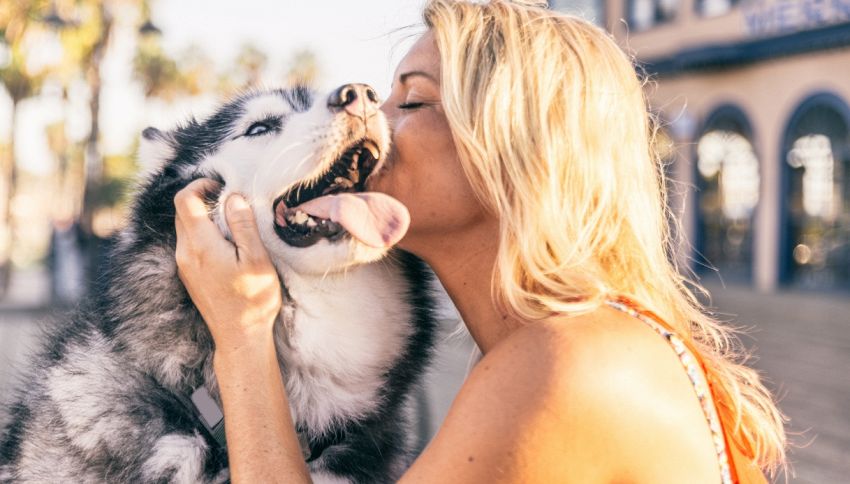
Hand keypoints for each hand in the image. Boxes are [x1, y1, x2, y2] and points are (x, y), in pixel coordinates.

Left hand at [174, 178, 281, 353]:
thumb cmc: (253, 300)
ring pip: (185, 228)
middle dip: (203, 199)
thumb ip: (242, 225)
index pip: (184, 199)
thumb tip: (232, 197)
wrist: (239, 337)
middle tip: (230, 201)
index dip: (200, 185)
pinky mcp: (189, 275)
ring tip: (232, 223)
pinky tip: (226, 244)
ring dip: (204, 217)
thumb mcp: (256, 259)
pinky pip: (190, 244)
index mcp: (200, 245)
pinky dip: (203, 233)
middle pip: (183, 212)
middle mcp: (185, 253)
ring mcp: (184, 266)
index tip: (222, 186)